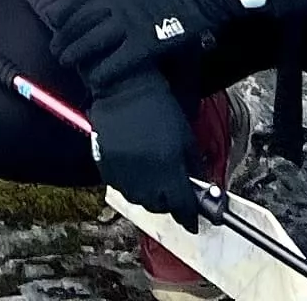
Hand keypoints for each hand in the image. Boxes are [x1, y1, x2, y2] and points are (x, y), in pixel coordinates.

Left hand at [47, 0, 237, 92]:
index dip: (64, 10)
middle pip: (81, 21)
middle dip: (65, 35)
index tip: (51, 18)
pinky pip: (118, 60)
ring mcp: (128, 23)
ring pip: (92, 41)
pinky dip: (104, 71)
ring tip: (65, 62)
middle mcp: (115, 3)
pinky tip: (95, 80)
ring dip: (76, 53)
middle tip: (55, 48)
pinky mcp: (144, 43)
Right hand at [88, 68, 202, 220]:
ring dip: (148, 197)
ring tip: (152, 184)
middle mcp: (145, 174)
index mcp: (169, 166)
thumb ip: (194, 166)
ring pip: (138, 200)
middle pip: (159, 207)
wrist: (124, 86)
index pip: (182, 205)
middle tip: (172, 196)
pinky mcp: (105, 164)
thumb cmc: (160, 107)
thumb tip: (201, 189)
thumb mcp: (186, 136)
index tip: (193, 221)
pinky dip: (129, 186)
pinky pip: (119, 187)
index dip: (190, 217)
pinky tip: (134, 174)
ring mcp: (123, 170)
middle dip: (168, 205)